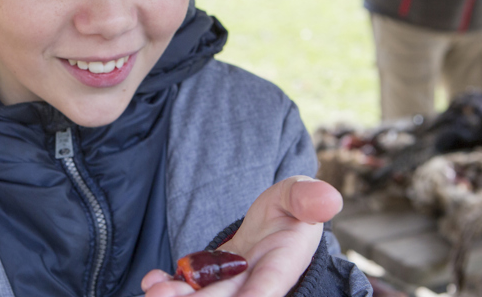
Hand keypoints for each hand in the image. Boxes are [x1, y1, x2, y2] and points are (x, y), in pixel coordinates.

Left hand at [141, 177, 342, 296]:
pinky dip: (170, 285)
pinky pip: (189, 287)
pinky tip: (152, 280)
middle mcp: (255, 283)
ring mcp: (230, 283)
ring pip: (205, 295)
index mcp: (282, 266)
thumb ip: (308, 198)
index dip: (251, 296)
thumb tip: (329, 198)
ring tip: (153, 289)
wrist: (275, 219)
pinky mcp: (211, 279)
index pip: (266, 289)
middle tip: (162, 295)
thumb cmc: (293, 207)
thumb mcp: (300, 195)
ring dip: (179, 295)